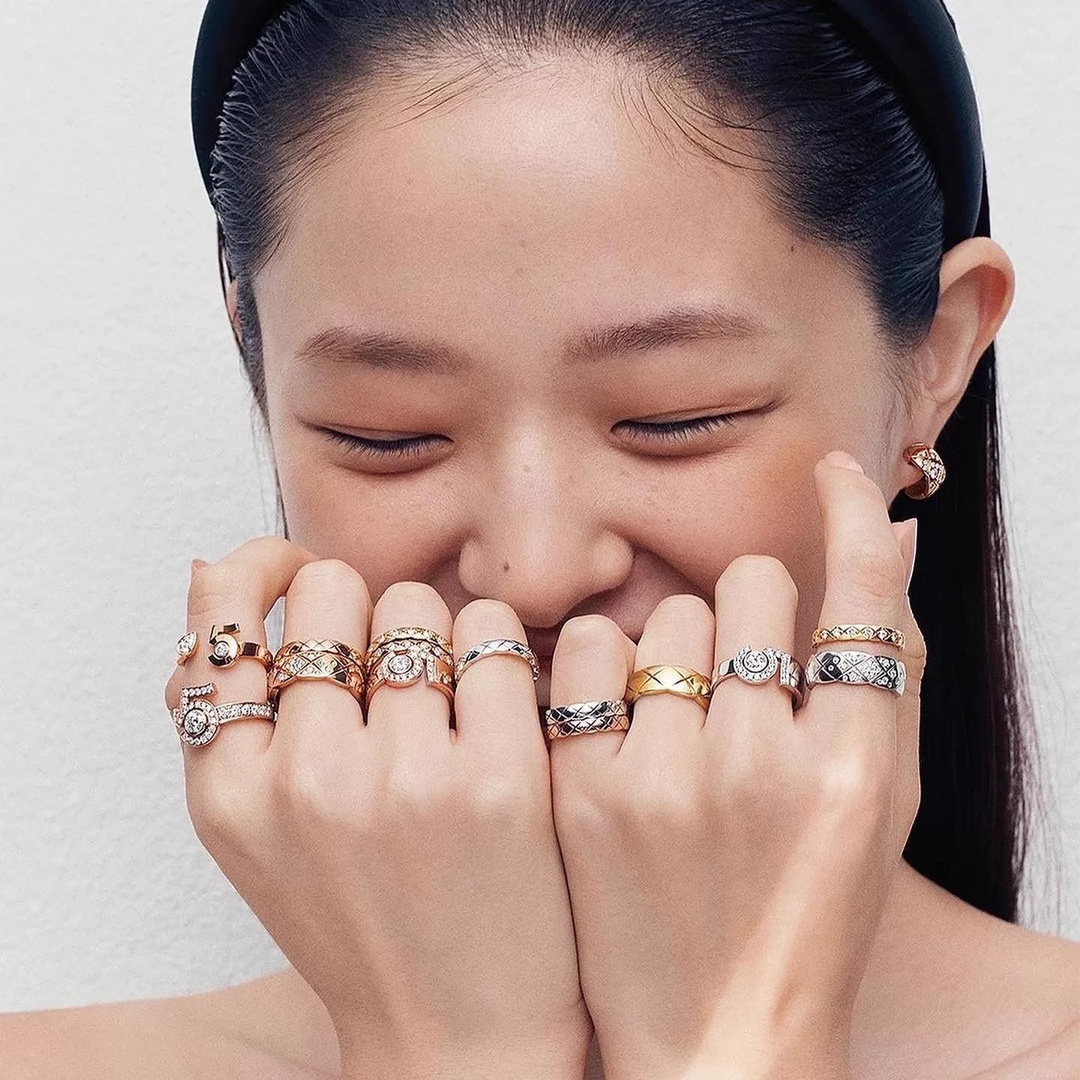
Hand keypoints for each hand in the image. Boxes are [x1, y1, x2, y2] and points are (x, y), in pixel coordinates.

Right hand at [165, 538, 590, 1079]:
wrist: (456, 1029)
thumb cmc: (356, 917)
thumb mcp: (254, 833)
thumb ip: (225, 716)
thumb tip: (216, 573)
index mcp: (233, 793)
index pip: (226, 619)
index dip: (260, 572)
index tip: (293, 568)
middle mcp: (310, 781)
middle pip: (331, 592)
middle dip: (358, 608)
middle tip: (384, 657)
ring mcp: (408, 780)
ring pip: (415, 604)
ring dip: (431, 632)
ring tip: (443, 694)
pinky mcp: (503, 780)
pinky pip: (492, 636)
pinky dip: (495, 651)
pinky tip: (497, 700)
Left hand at [547, 451, 924, 1079]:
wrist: (715, 1035)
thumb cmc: (809, 910)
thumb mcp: (881, 799)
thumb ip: (892, 669)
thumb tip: (891, 539)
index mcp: (859, 765)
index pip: (858, 592)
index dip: (849, 514)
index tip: (833, 473)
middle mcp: (765, 762)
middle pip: (752, 585)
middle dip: (751, 614)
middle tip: (740, 676)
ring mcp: (667, 778)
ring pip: (667, 612)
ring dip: (679, 642)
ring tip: (680, 717)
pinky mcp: (583, 794)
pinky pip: (585, 653)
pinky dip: (602, 667)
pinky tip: (618, 719)